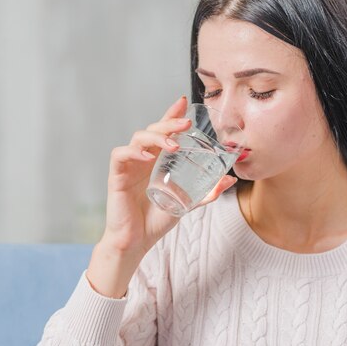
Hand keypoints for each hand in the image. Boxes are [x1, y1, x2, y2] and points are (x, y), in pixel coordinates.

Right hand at [87, 96, 237, 297]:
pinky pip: (120, 154)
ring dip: (156, 136)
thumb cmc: (155, 222)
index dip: (171, 115)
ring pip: (138, 138)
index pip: (163, 131)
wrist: (136, 242)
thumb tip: (230, 180)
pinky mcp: (117, 176)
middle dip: (169, 122)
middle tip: (186, 123)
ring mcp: (128, 166)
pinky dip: (133, 151)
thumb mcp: (186, 203)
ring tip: (173, 143)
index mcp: (155, 161)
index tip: (184, 103)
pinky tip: (146, 155)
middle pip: (152, 130)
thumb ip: (206, 192)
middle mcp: (141, 159)